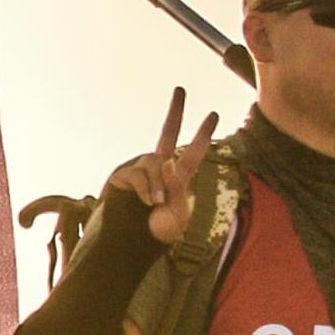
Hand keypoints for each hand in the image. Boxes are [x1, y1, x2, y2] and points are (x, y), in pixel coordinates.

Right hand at [109, 89, 219, 247]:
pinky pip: (138, 172)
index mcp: (177, 177)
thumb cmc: (158, 231)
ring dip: (158, 183)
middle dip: (176, 110)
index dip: (203, 134)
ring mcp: (139, 169)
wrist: (132, 244)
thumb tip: (168, 162)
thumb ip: (178, 185)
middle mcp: (158, 168)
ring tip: (156, 204)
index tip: (213, 115)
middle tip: (181, 89)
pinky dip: (146, 188)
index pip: (193, 153)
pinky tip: (147, 202)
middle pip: (167, 133)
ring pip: (155, 160)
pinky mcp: (121, 175)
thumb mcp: (179, 211)